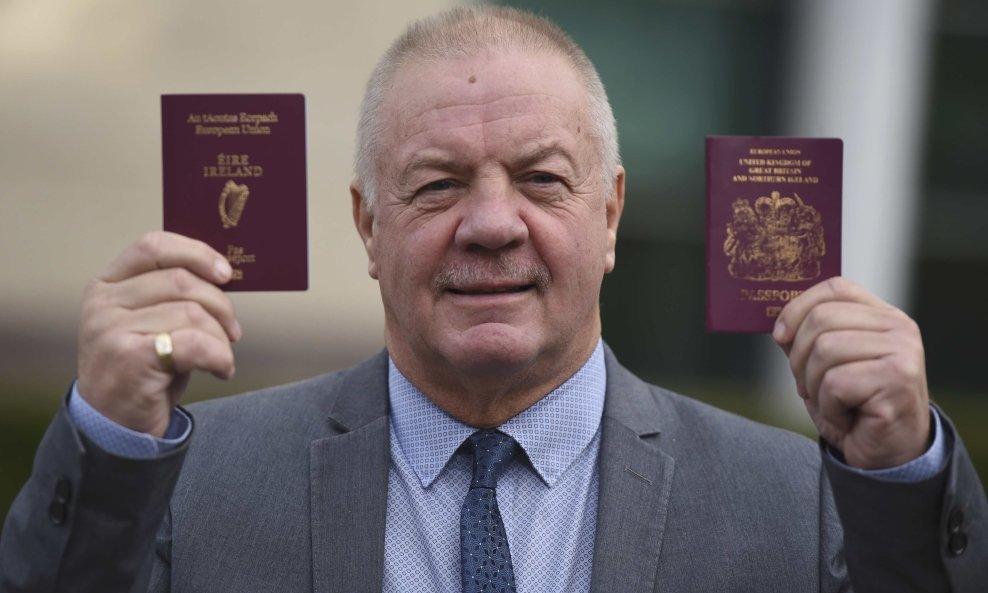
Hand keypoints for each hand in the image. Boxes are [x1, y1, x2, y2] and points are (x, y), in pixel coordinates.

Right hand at [76, 231, 240, 436]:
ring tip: (221, 358)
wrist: (115, 425)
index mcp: (107, 284)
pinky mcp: (130, 359)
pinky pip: (195, 344)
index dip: (195, 253)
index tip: (225, 273)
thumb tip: (224, 274)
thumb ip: (174, 294)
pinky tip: (220, 370)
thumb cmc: (143, 369)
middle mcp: (103, 303)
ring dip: (221, 339)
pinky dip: (219, 356)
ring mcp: (111, 330)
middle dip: (221, 306)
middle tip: (233, 331)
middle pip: (182, 281)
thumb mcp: (151, 322)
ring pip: (192, 313)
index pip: (153, 246)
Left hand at [773, 277, 929, 468]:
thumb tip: (778, 325)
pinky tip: (847, 417)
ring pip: (825, 350)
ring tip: (833, 404)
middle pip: (821, 319)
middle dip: (799, 358)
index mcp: (883, 317)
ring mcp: (903, 352)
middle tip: (809, 387)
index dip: (798, 307)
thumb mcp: (824, 367)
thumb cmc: (853, 408)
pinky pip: (835, 383)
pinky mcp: (898, 380)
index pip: (835, 288)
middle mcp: (899, 328)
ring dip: (814, 386)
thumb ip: (807, 339)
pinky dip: (829, 406)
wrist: (886, 456)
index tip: (779, 336)